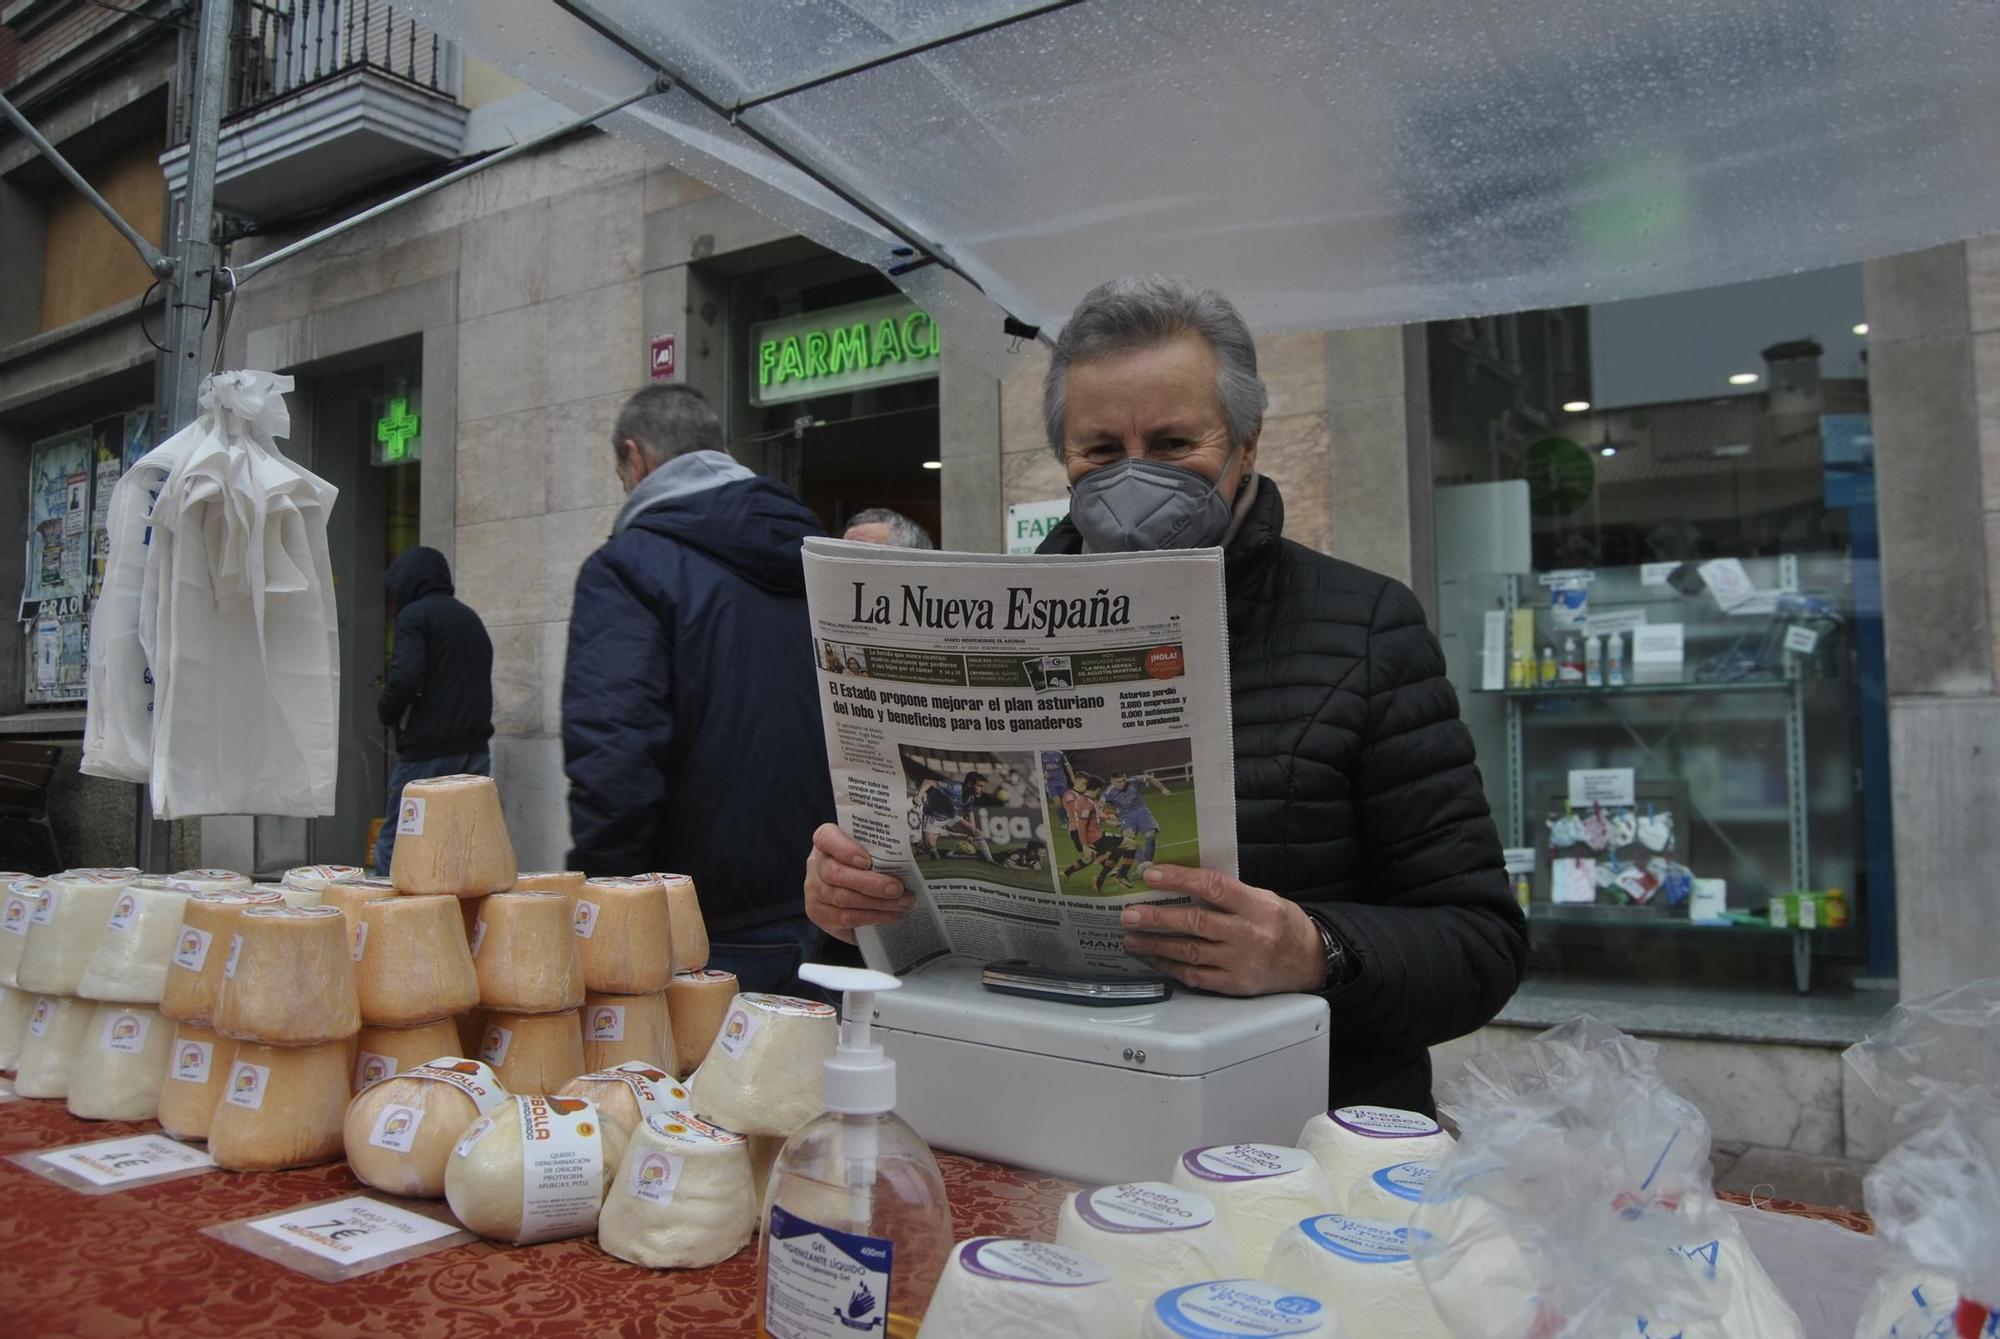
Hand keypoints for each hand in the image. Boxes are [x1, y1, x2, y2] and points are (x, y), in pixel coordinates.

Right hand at [804, 822, 913, 944]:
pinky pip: (847, 918)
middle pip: (837, 873)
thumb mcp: (867, 852)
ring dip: (878, 903)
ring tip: (903, 903)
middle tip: (898, 888)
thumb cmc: (860, 866)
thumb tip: (910, 859)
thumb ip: (878, 851)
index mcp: (826, 842)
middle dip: (871, 883)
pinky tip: (892, 915)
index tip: (867, 861)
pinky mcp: (819, 914)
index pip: (827, 838)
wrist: (842, 896)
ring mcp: (814, 890)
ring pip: (844, 899)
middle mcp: (816, 864)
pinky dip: (873, 917)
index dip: (845, 849)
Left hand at [1119, 865, 1325, 995]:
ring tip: (1131, 938)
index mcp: (1257, 905)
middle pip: (1195, 923)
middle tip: (1129, 914)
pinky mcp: (1235, 986)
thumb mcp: (1264, 898)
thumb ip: (1229, 894)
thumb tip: (1181, 884)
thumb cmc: (1283, 924)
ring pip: (1190, 953)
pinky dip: (1171, 968)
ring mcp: (1241, 963)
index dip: (1180, 879)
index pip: (1213, 886)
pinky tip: (1154, 959)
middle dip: (1157, 918)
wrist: (1311, 962)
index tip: (1151, 874)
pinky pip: (1196, 977)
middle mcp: (1248, 934)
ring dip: (1155, 945)